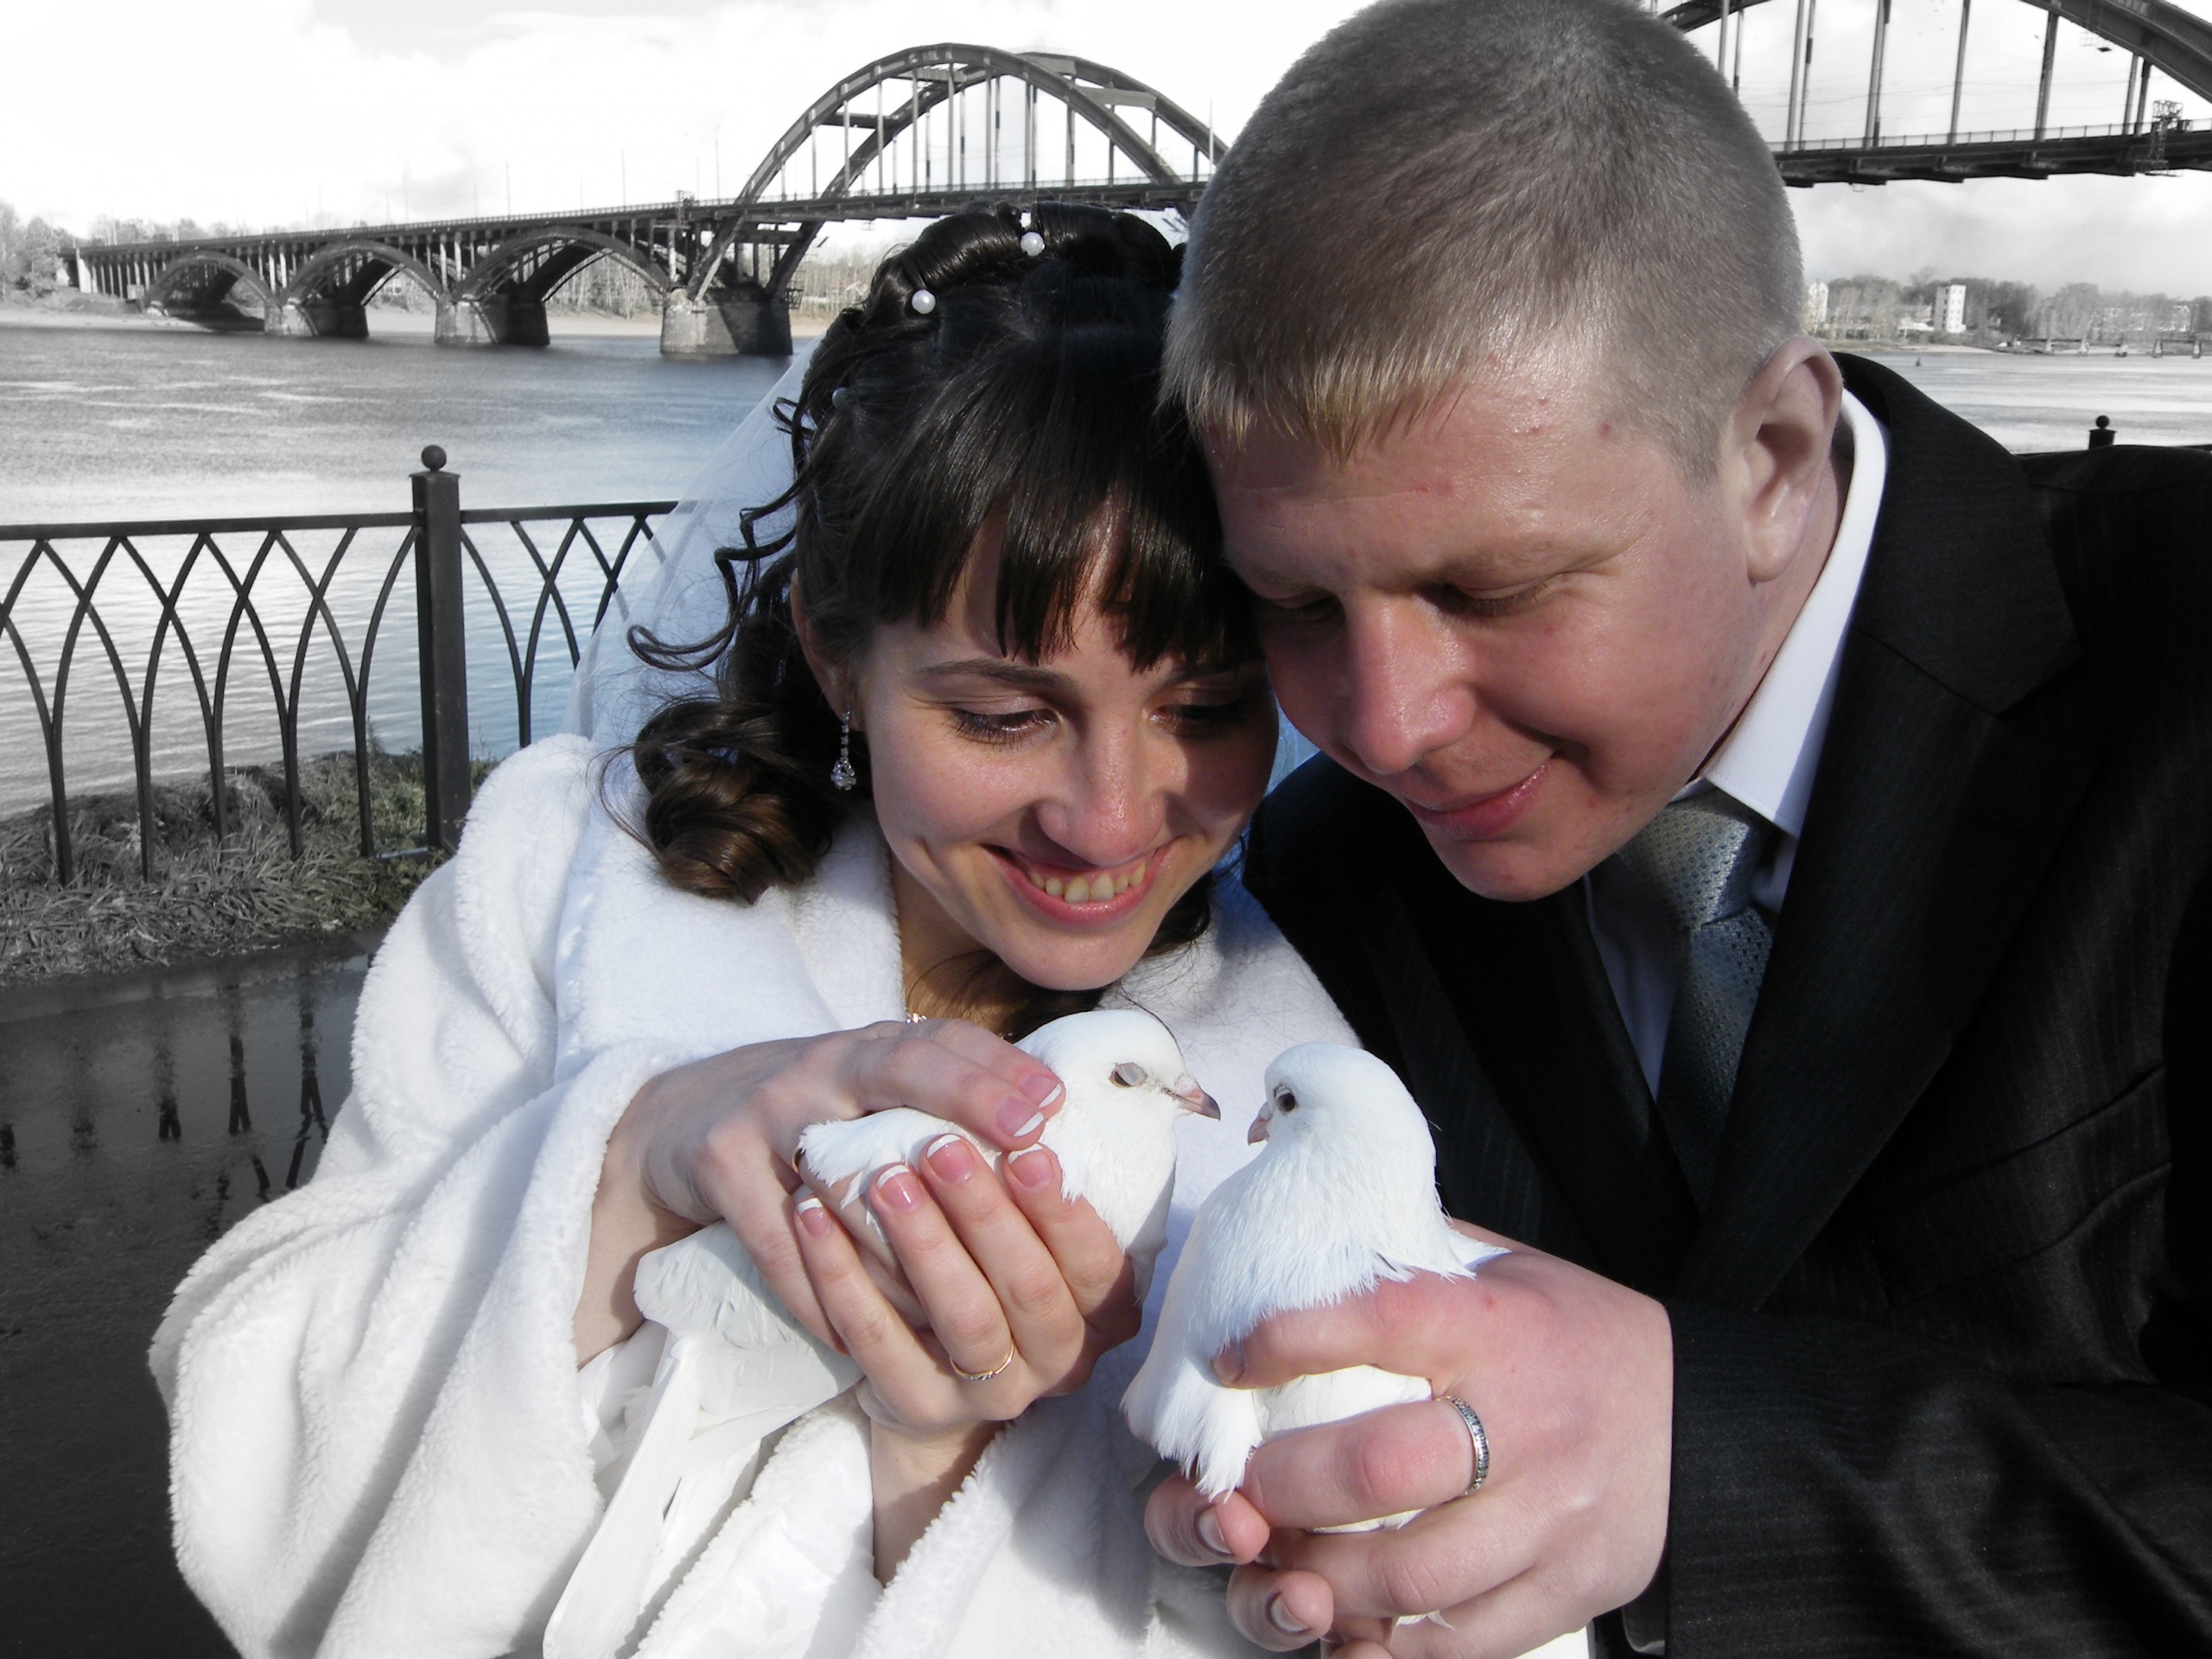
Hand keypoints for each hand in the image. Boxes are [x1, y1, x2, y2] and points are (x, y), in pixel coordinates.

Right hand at [576, 1017, 1067, 1357]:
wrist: (680, 1120)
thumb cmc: (807, 1117)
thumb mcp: (868, 1091)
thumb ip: (939, 1102)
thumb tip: (1051, 1147)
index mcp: (869, 1047)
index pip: (942, 1040)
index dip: (999, 1069)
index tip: (1053, 1107)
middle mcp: (822, 1065)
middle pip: (898, 1067)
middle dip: (968, 1096)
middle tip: (1027, 1137)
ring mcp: (766, 1110)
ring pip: (839, 1165)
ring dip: (897, 1229)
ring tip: (956, 1276)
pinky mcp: (719, 1164)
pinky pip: (776, 1240)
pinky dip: (817, 1289)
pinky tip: (854, 1335)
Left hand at [793, 1132, 1141, 1580]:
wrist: (938, 1370)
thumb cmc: (993, 1269)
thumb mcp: (1035, 1234)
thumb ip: (1037, 1183)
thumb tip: (1033, 1091)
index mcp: (1097, 1312)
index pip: (1095, 1265)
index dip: (1062, 1210)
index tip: (1029, 1146)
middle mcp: (1056, 1358)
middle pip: (1029, 1288)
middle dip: (986, 1214)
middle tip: (942, 1148)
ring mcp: (991, 1392)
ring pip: (964, 1318)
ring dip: (924, 1243)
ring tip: (885, 1178)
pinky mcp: (921, 1406)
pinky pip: (878, 1341)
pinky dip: (843, 1276)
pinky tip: (813, 1217)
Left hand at [1144, 1239, 1671, 1656]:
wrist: (1703, 1423)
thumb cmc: (1574, 1337)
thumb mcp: (1503, 1269)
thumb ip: (1409, 1261)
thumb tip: (1293, 1241)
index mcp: (1499, 1328)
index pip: (1382, 1319)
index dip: (1290, 1340)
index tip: (1228, 1361)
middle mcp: (1525, 1425)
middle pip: (1376, 1469)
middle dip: (1282, 1486)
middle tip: (1237, 1488)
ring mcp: (1551, 1520)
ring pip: (1407, 1576)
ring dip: (1316, 1580)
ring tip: (1274, 1563)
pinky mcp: (1567, 1592)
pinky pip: (1458, 1644)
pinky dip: (1384, 1648)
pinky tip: (1341, 1627)